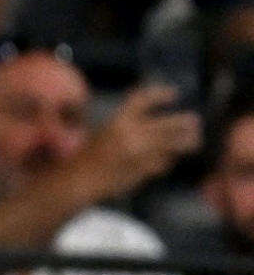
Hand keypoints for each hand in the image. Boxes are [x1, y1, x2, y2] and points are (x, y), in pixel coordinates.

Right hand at [73, 83, 200, 202]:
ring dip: (187, 142)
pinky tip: (169, 159)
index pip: (144, 99)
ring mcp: (140, 153)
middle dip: (186, 122)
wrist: (80, 180)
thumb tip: (155, 116)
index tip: (174, 94)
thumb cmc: (89, 154)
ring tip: (194, 141)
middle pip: (170, 122)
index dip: (161, 94)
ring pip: (174, 144)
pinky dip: (169, 160)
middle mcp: (132, 134)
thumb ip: (128, 121)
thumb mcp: (104, 130)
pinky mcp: (144, 170)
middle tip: (195, 122)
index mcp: (118, 120)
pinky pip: (164, 162)